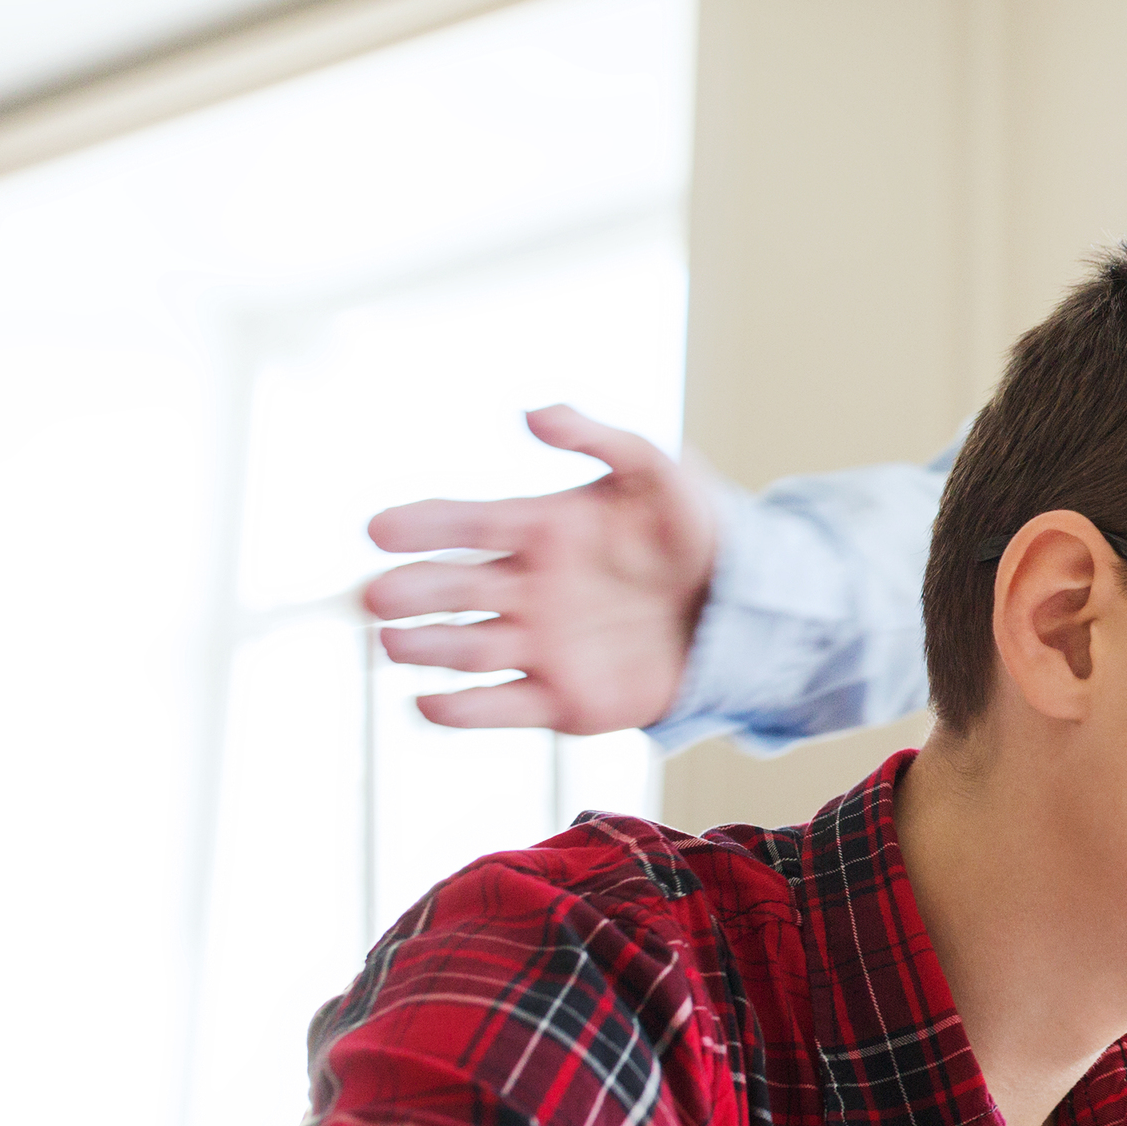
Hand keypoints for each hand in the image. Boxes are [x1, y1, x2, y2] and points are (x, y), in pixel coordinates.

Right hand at [363, 405, 717, 733]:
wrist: (749, 609)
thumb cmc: (701, 531)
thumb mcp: (659, 471)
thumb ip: (598, 438)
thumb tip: (530, 414)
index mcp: (538, 529)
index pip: (466, 523)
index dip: (421, 526)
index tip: (377, 529)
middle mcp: (526, 589)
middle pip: (454, 589)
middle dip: (413, 593)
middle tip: (377, 597)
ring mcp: (540, 646)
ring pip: (467, 647)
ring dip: (429, 647)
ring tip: (395, 643)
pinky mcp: (563, 701)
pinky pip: (502, 707)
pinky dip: (461, 711)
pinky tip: (426, 705)